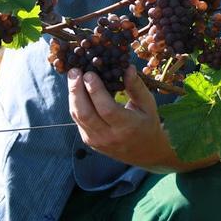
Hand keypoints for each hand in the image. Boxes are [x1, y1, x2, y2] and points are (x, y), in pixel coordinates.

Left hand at [67, 65, 219, 172]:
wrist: (145, 153)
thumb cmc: (148, 124)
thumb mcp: (148, 104)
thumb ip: (137, 87)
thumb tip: (127, 67)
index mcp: (127, 126)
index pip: (106, 108)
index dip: (95, 90)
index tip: (89, 73)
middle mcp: (109, 136)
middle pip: (85, 113)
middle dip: (76, 90)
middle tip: (74, 71)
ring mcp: (97, 141)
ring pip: (78, 117)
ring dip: (73, 96)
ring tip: (72, 77)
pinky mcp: (89, 141)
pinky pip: (78, 121)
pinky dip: (75, 104)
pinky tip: (76, 90)